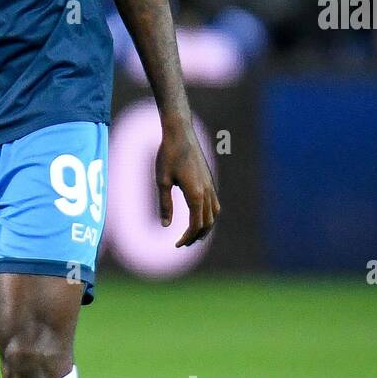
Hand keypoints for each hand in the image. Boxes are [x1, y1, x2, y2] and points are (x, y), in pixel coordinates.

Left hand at [156, 120, 219, 247]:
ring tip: (193, 235)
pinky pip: (214, 204)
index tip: (177, 244)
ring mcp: (210, 185)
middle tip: (183, 244)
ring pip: (214, 214)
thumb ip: (165, 204)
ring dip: (205, 227)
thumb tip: (166, 225)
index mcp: (196, 194)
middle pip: (207, 223)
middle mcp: (207, 191)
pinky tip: (199, 217)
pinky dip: (209, 215)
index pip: (196, 225)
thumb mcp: (162, 181)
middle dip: (196, 236)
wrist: (180, 132)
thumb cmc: (168, 155)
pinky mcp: (209, 180)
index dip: (187, 238)